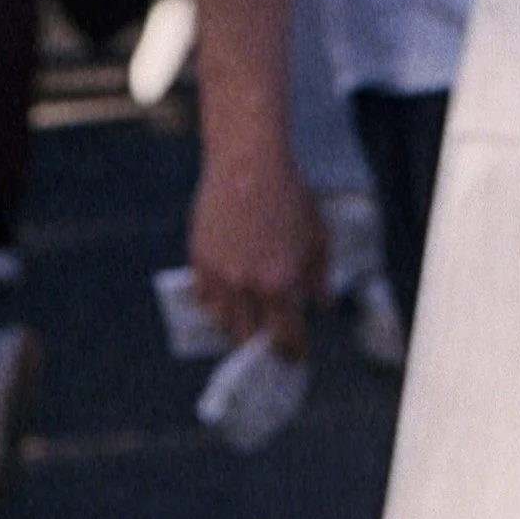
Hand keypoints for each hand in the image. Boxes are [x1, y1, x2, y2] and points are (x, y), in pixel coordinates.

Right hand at [189, 134, 326, 356]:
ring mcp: (218, 273)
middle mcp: (246, 285)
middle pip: (248, 337)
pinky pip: (203, 296)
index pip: (284, 338)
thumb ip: (320, 279)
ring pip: (222, 321)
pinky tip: (226, 301)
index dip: (291, 351)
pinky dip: (215, 303)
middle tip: (270, 344)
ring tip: (247, 324)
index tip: (294, 355)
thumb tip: (321, 306)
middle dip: (262, 345)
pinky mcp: (198, 257)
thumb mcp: (318, 240)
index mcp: (279, 284)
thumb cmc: (289, 198)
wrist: (248, 163)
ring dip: (236, 327)